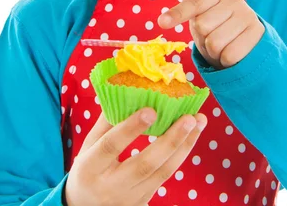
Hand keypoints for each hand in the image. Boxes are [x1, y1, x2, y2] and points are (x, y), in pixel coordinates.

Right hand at [64, 108, 206, 205]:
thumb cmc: (87, 169)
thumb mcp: (88, 145)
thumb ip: (106, 122)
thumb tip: (126, 91)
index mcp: (90, 167)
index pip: (111, 146)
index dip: (131, 128)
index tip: (151, 109)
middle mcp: (111, 186)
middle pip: (144, 164)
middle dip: (170, 140)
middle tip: (189, 117)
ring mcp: (130, 197)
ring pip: (162, 173)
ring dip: (184, 146)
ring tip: (198, 122)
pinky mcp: (144, 201)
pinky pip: (166, 177)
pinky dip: (181, 155)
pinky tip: (191, 136)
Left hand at [158, 0, 264, 68]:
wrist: (252, 47)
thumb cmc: (221, 30)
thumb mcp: (204, 16)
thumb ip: (192, 0)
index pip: (195, 3)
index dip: (177, 14)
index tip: (162, 22)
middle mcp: (235, 2)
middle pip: (202, 26)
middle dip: (204, 40)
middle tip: (215, 39)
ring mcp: (248, 16)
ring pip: (215, 43)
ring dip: (215, 52)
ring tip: (224, 47)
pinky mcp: (257, 34)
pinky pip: (229, 55)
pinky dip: (226, 61)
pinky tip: (233, 55)